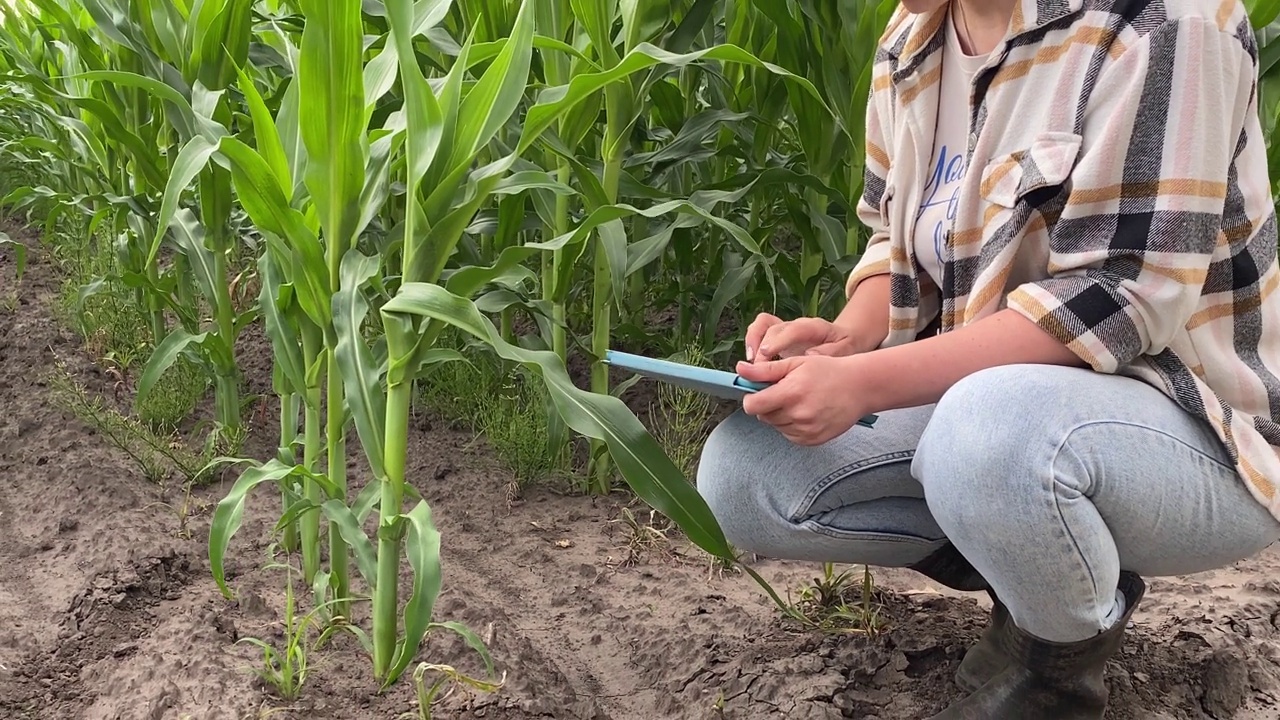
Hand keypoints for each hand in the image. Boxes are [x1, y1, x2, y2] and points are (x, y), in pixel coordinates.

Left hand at [736, 355, 873, 445]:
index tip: (758, 393)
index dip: (752, 399)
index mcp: (790, 393)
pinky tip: (807, 412)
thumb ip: (765, 370)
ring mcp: (806, 430)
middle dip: (768, 405)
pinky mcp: (813, 440)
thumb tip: (740, 370)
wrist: (859, 387)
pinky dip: (792, 426)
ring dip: (781, 416)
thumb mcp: (795, 363)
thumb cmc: (827, 371)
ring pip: (777, 426)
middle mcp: (797, 415)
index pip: (753, 406)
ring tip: (800, 401)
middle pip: (764, 417)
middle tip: (786, 392)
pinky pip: (790, 435)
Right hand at [744, 313, 863, 362]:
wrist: (844, 339)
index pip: (793, 329)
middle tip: (757, 369)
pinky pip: (758, 332)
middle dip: (761, 347)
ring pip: (761, 325)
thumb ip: (831, 352)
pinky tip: (752, 365)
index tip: (766, 355)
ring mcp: (785, 330)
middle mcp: (796, 325)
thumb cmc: (844, 346)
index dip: (778, 341)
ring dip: (752, 343)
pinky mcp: (777, 337)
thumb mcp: (845, 349)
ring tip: (750, 365)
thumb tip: (810, 355)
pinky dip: (751, 346)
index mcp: (814, 327)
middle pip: (772, 327)